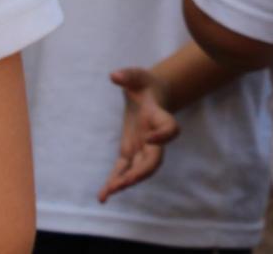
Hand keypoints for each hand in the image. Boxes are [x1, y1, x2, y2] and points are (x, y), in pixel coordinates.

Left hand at [97, 67, 179, 202]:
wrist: (149, 96)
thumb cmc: (144, 84)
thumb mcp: (137, 76)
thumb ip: (128, 75)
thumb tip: (114, 76)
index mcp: (159, 117)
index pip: (170, 129)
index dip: (163, 136)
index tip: (149, 137)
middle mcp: (154, 137)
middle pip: (155, 159)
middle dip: (142, 171)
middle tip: (126, 181)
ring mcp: (143, 147)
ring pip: (140, 170)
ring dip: (127, 181)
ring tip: (109, 192)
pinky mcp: (130, 152)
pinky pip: (123, 171)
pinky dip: (114, 183)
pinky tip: (102, 197)